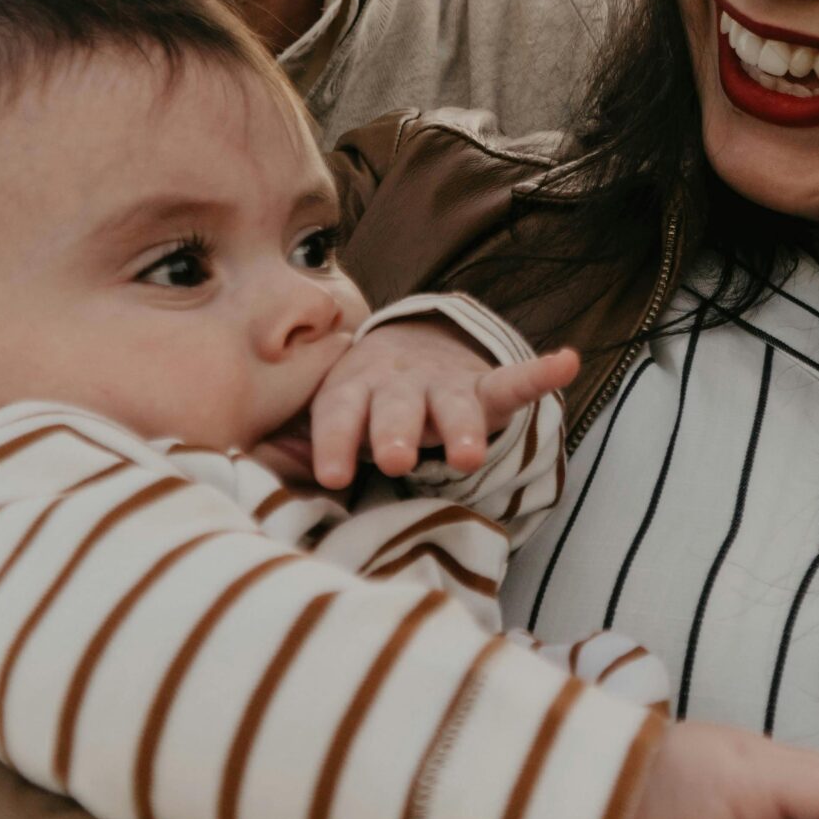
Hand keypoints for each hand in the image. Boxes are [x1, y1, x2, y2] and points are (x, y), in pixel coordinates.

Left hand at [309, 318, 578, 486]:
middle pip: (396, 410)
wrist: (404, 344)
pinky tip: (565, 363)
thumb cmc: (357, 398)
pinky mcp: (481, 388)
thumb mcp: (323, 411)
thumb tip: (253, 466)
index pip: (338, 414)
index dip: (335, 442)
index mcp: (351, 389)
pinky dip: (540, 374)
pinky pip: (513, 382)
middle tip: (398, 460)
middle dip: (397, 434)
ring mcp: (442, 384)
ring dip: (460, 428)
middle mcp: (397, 385)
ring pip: (453, 406)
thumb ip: (291, 440)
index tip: (333, 474)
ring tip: (469, 455)